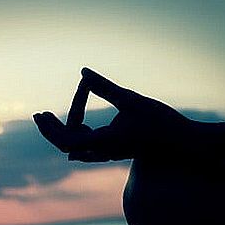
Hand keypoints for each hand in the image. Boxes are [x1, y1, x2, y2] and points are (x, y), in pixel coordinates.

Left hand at [33, 67, 194, 161]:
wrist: (186, 144)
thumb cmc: (161, 122)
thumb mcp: (131, 100)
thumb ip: (105, 87)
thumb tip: (83, 71)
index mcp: (104, 142)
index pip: (66, 140)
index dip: (50, 127)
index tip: (41, 111)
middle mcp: (104, 151)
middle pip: (67, 146)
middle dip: (51, 130)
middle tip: (39, 115)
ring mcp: (110, 153)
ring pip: (78, 147)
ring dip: (65, 133)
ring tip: (51, 117)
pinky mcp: (117, 149)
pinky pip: (91, 146)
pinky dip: (80, 135)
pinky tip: (80, 125)